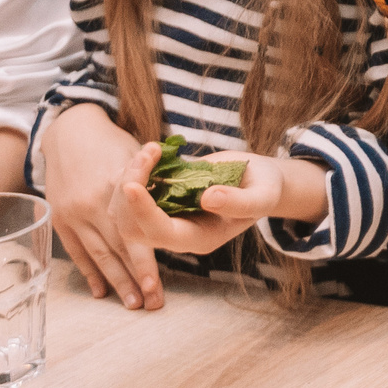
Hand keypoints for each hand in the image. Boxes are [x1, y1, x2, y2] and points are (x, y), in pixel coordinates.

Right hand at [42, 104, 156, 308]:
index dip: (146, 261)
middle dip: (135, 279)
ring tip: (132, 303)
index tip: (157, 285)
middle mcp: (92, 205)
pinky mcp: (60, 218)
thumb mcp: (138, 156)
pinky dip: (90, 272)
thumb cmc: (113, 143)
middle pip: (117, 250)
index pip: (134, 233)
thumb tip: (188, 204)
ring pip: (98, 254)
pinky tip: (101, 292)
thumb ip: (157, 184)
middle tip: (151, 304)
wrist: (70, 131)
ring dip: (115, 282)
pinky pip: (77, 251)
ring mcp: (74, 213)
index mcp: (115, 189)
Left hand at [105, 141, 258, 288]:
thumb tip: (207, 197)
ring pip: (123, 209)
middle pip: (131, 225)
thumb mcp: (262, 196)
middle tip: (149, 152)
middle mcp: (176, 232)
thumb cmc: (264, 189)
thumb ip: (240, 202)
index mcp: (200, 239)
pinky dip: (134, 170)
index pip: (161, 233)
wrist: (258, 180)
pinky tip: (152, 151)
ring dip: (129, 175)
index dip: (143, 212)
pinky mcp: (159, 197)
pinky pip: (131, 190)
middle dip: (129, 188)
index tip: (132, 185)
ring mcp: (165, 215)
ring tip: (152, 149)